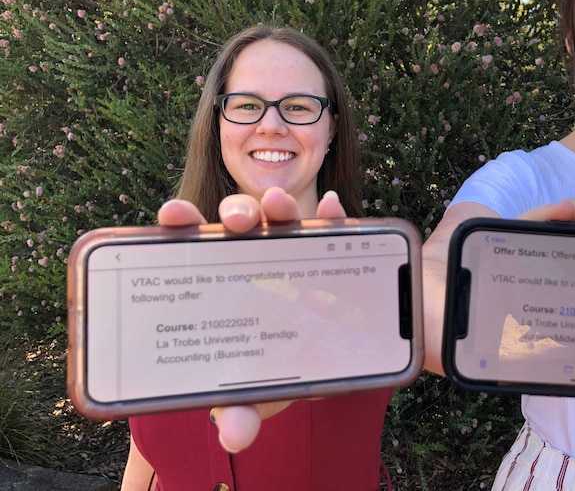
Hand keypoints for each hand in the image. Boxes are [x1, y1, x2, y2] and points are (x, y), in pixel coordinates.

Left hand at [158, 187, 346, 451]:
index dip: (181, 223)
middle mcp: (248, 259)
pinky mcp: (324, 253)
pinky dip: (330, 216)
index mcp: (218, 284)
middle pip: (237, 223)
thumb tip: (233, 436)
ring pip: (277, 217)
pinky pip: (327, 228)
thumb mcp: (254, 392)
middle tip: (239, 222)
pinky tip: (332, 208)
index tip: (173, 214)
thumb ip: (242, 409)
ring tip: (280, 208)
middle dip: (235, 212)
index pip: (192, 244)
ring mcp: (286, 252)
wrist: (317, 363)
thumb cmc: (270, 371)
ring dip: (278, 207)